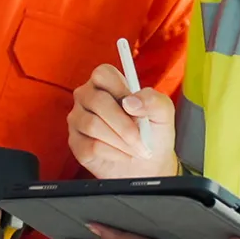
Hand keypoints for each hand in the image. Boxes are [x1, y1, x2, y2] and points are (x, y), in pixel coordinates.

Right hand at [67, 64, 177, 178]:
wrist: (148, 164)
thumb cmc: (153, 134)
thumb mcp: (163, 113)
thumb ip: (153, 100)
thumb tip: (131, 102)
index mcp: (107, 83)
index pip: (102, 74)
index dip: (119, 90)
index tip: (135, 107)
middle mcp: (88, 97)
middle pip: (98, 102)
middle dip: (125, 125)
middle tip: (141, 140)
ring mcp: (78, 119)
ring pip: (93, 125)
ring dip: (121, 142)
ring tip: (135, 149)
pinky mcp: (76, 142)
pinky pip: (91, 146)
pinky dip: (114, 154)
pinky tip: (122, 155)